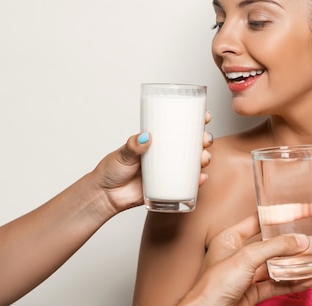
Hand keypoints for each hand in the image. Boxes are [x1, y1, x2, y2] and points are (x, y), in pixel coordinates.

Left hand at [92, 112, 213, 214]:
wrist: (106, 196)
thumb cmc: (112, 170)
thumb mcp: (122, 154)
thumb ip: (133, 146)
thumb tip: (146, 137)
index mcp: (157, 141)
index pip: (179, 127)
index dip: (195, 121)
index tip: (205, 116)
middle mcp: (166, 155)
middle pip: (192, 144)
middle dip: (204, 140)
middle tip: (205, 140)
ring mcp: (168, 171)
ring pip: (193, 163)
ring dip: (203, 158)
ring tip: (203, 159)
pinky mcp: (168, 188)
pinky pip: (188, 185)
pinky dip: (197, 181)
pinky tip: (202, 178)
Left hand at [179, 214, 311, 305]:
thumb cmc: (212, 286)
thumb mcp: (246, 258)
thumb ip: (274, 247)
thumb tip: (298, 240)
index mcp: (229, 239)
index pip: (256, 222)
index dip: (274, 217)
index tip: (292, 214)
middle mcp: (237, 255)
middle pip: (268, 245)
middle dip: (287, 243)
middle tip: (306, 239)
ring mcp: (245, 275)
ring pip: (273, 266)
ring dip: (292, 265)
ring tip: (311, 260)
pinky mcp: (251, 292)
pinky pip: (275, 284)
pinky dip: (290, 282)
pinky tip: (304, 280)